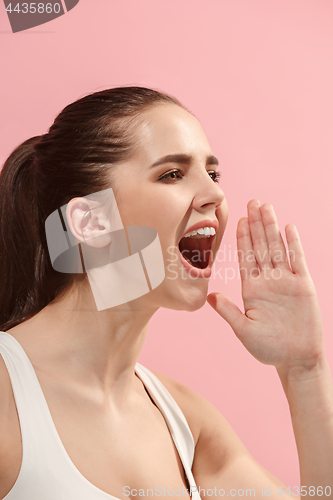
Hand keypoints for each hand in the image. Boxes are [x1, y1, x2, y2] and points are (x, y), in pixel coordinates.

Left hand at [207, 199, 323, 370]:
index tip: (238, 219)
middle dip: (256, 224)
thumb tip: (209, 297)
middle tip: (252, 202)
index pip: (245, 257)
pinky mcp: (303, 285)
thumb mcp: (244, 330)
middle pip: (261, 246)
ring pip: (277, 247)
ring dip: (271, 227)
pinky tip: (288, 227)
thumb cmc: (268, 348)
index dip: (242, 238)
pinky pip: (298, 260)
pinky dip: (293, 244)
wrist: (296, 359)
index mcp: (252, 288)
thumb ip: (228, 311)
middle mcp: (268, 280)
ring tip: (266, 207)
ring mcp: (286, 281)